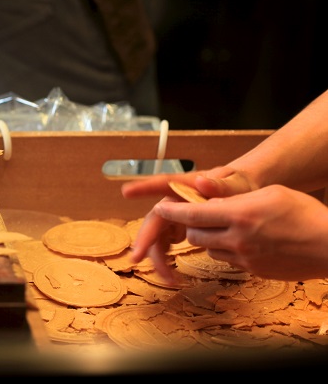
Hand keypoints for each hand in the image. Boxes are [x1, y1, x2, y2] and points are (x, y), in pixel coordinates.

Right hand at [123, 166, 258, 282]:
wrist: (243, 197)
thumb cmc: (239, 186)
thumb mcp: (236, 184)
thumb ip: (222, 185)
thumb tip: (202, 181)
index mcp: (186, 187)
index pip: (162, 184)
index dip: (144, 188)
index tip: (126, 192)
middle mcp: (175, 202)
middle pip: (155, 220)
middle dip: (144, 240)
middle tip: (136, 259)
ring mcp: (176, 217)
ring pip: (158, 236)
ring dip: (157, 257)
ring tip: (167, 278)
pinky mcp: (179, 229)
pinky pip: (166, 244)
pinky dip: (167, 259)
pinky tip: (172, 275)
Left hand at [151, 185, 327, 280]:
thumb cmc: (305, 213)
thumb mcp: (270, 193)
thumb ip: (234, 197)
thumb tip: (207, 198)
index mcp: (240, 214)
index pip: (192, 214)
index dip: (172, 211)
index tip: (160, 207)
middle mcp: (238, 239)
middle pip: (194, 235)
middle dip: (190, 225)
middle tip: (197, 216)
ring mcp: (245, 258)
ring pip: (209, 249)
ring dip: (208, 238)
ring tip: (225, 228)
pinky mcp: (253, 271)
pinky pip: (228, 260)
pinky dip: (227, 250)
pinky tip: (243, 241)